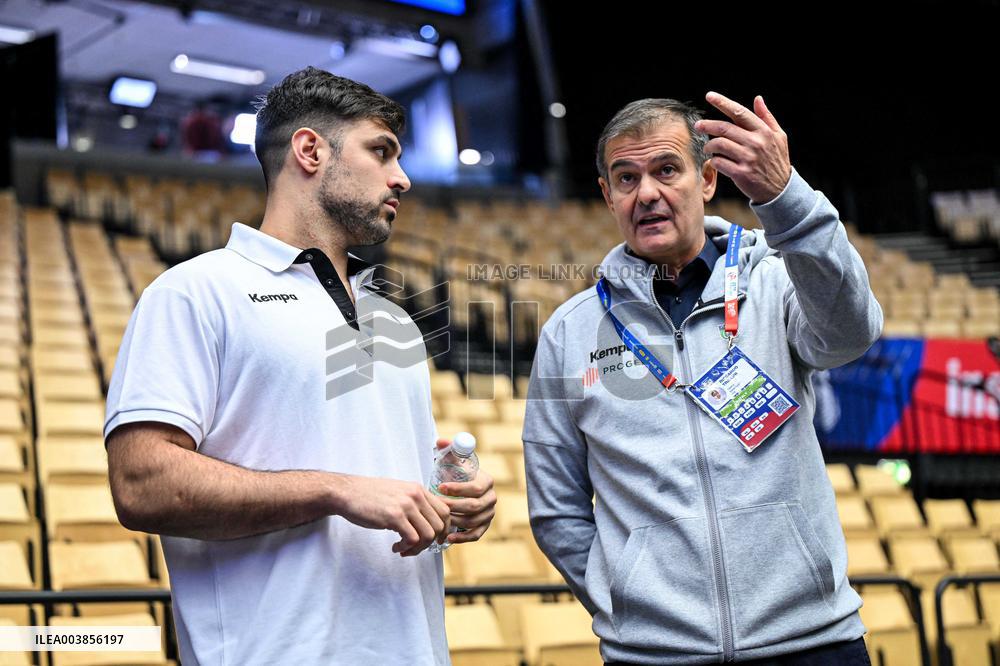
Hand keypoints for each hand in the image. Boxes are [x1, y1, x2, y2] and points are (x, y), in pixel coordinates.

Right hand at [332, 474, 450, 556]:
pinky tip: (395, 547)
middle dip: (431, 542)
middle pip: (440, 525)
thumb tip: (428, 522)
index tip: (435, 540)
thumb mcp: (398, 493)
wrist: (347, 492)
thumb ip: (415, 503)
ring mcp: (406, 505)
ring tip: (404, 549)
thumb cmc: (370, 496)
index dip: (444, 529)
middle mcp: (415, 495)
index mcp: (418, 489)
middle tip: (415, 548)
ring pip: (428, 535)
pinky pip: (412, 539)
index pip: (445, 511)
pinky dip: (406, 548)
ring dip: (418, 548)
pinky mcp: (394, 517)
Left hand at [434, 438, 495, 543]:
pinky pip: (476, 535)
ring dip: (455, 521)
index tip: (440, 487)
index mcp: (487, 481)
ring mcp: (489, 513)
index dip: (458, 489)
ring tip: (439, 518)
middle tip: (437, 504)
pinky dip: (463, 538)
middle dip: (453, 506)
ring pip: (473, 521)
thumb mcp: (454, 461)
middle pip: (474, 506)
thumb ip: (448, 449)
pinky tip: (448, 538)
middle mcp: (491, 498)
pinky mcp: (484, 526)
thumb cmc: (457, 474)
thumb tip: (441, 441)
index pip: (475, 487)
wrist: (462, 490)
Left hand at [695, 92, 791, 204]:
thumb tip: (758, 99)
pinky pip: (719, 162)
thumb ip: (766, 117)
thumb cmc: (776, 160)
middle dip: (707, 125)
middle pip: (724, 128)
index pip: (739, 112)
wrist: (779, 189)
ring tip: (708, 148)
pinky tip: (714, 160)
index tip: (709, 96)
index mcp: (763, 131)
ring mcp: (748, 158)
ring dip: (709, 145)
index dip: (723, 102)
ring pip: (719, 145)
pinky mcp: (741, 173)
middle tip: (698, 125)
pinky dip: (713, 160)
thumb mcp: (778, 137)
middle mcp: (756, 143)